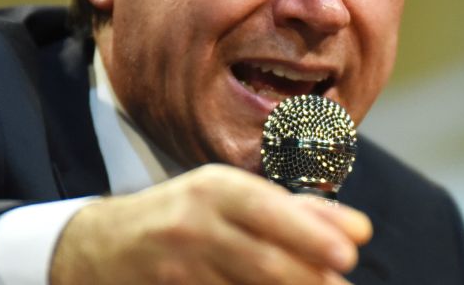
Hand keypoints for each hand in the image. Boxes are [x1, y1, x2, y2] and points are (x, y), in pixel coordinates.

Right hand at [50, 164, 371, 283]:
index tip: (351, 251)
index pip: (269, 208)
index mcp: (216, 186)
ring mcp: (178, 264)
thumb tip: (360, 228)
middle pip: (261, 258)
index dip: (311, 231)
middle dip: (307, 277)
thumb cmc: (184, 214)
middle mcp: (195, 221)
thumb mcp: (231, 198)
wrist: (104, 244)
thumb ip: (296, 211)